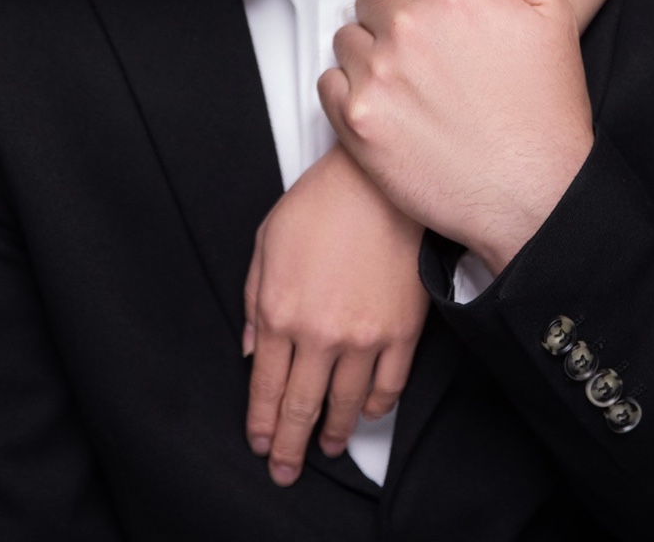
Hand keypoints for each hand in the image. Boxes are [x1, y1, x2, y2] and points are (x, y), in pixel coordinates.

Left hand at [243, 145, 426, 485]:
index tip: (261, 444)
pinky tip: (364, 412)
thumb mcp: (265, 244)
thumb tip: (252, 349)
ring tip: (326, 448)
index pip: (266, 387)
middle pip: (301, 408)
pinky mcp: (401, 333)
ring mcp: (363, 338)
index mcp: (280, 312)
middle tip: (286, 469)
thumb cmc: (318, 205)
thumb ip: (254, 300)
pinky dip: (374, 407)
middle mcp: (319, 334)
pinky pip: (388, 387)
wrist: (375, 184)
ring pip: (345, 406)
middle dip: (290, 447)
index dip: (262, 423)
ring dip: (333, 434)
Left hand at [319, 0, 594, 274]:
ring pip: (348, 39)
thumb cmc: (545, 113)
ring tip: (407, 84)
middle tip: (425, 55)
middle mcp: (408, 28)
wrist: (536, 198)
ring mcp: (377, 76)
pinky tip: (385, 108)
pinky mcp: (356, 122)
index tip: (432, 13)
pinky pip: (327, 83)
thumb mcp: (555, 17)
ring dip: (369, 53)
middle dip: (394, 19)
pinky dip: (348, 91)